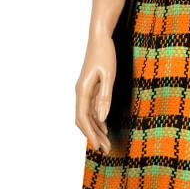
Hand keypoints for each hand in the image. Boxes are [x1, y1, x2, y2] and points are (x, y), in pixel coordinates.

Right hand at [75, 32, 115, 153]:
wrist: (100, 38)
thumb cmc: (105, 54)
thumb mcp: (109, 75)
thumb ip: (105, 97)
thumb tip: (102, 118)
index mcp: (82, 90)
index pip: (83, 118)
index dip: (90, 134)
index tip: (98, 147)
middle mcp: (81, 93)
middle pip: (84, 121)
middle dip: (94, 137)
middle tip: (106, 151)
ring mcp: (85, 91)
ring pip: (88, 116)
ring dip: (97, 131)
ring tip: (107, 144)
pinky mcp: (91, 89)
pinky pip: (92, 109)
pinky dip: (98, 121)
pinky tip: (105, 129)